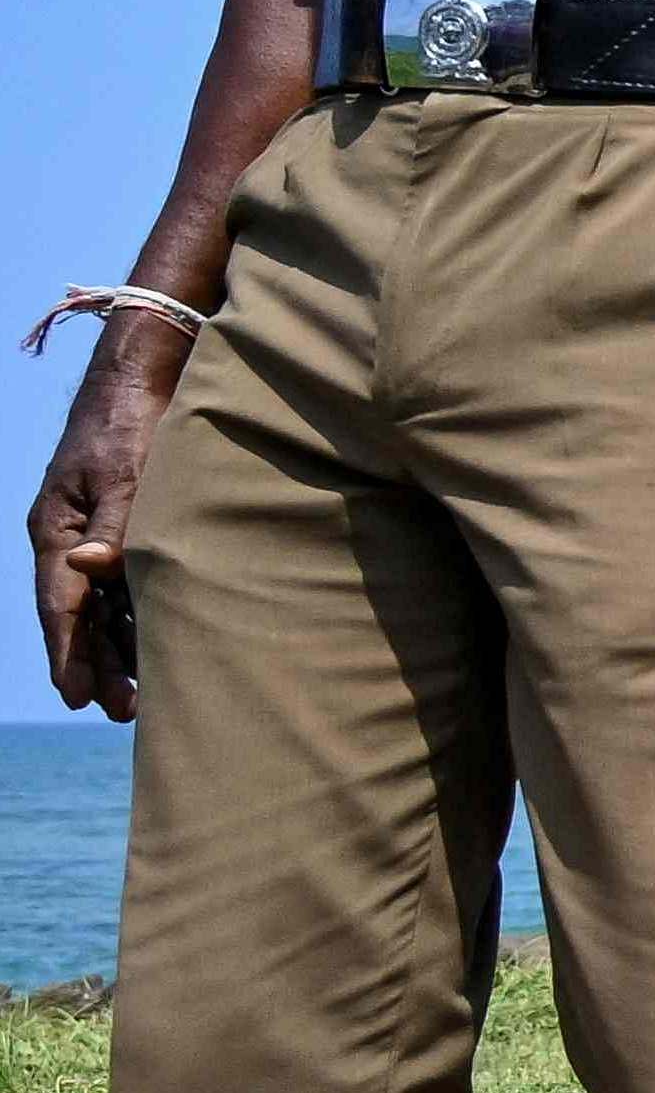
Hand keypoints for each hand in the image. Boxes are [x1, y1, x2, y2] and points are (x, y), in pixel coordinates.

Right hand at [28, 360, 164, 718]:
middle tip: (120, 713)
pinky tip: (159, 651)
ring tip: (140, 699)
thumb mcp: (125, 473)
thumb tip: (91, 569)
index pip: (60, 603)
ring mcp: (97, 537)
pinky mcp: (126, 532)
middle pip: (79, 616)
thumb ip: (115, 525)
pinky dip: (140, 619)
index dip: (70, 652)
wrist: (145, 379)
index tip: (78, 697)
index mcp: (57, 529)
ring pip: (104, 607)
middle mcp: (71, 540)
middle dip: (96, 665)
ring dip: (120, 651)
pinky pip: (128, 587)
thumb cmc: (132, 422)